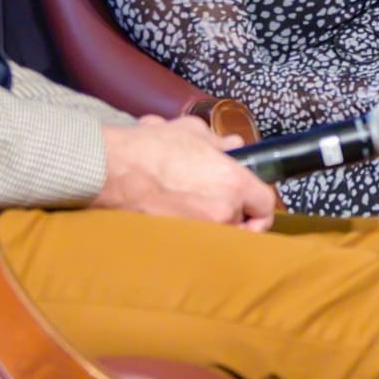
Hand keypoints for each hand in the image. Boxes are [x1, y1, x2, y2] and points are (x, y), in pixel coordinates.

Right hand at [96, 114, 281, 230]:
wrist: (112, 168)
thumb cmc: (151, 148)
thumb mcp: (191, 132)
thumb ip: (220, 142)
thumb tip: (235, 145)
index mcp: (234, 184)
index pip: (266, 206)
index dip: (259, 206)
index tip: (250, 206)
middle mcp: (223, 212)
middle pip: (242, 224)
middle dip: (231, 216)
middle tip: (211, 204)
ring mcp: (201, 232)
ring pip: (217, 236)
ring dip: (207, 227)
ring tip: (187, 211)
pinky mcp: (177, 245)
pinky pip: (193, 246)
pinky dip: (187, 237)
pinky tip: (172, 220)